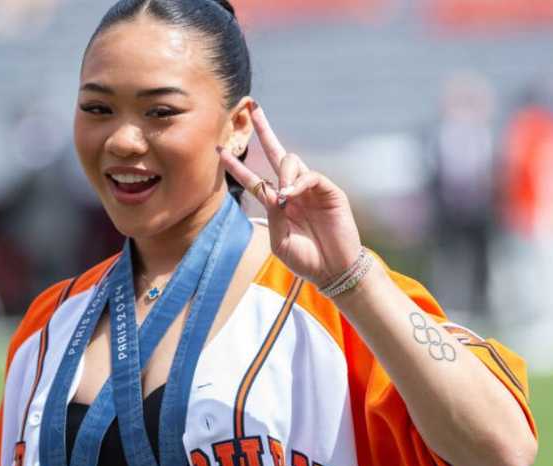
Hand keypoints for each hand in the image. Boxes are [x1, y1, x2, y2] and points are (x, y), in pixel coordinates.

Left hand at [218, 104, 363, 287]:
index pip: (254, 179)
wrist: (333, 270)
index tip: (219, 150)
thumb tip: (275, 190)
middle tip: (252, 108)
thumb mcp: (279, 241)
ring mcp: (311, 189)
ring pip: (291, 161)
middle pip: (276, 153)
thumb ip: (273, 215)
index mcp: (278, 204)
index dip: (236, 166)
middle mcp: (293, 191)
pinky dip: (299, 182)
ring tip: (285, 196)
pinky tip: (292, 195)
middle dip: (264, 130)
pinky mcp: (329, 191)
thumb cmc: (306, 260)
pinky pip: (311, 175)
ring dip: (284, 173)